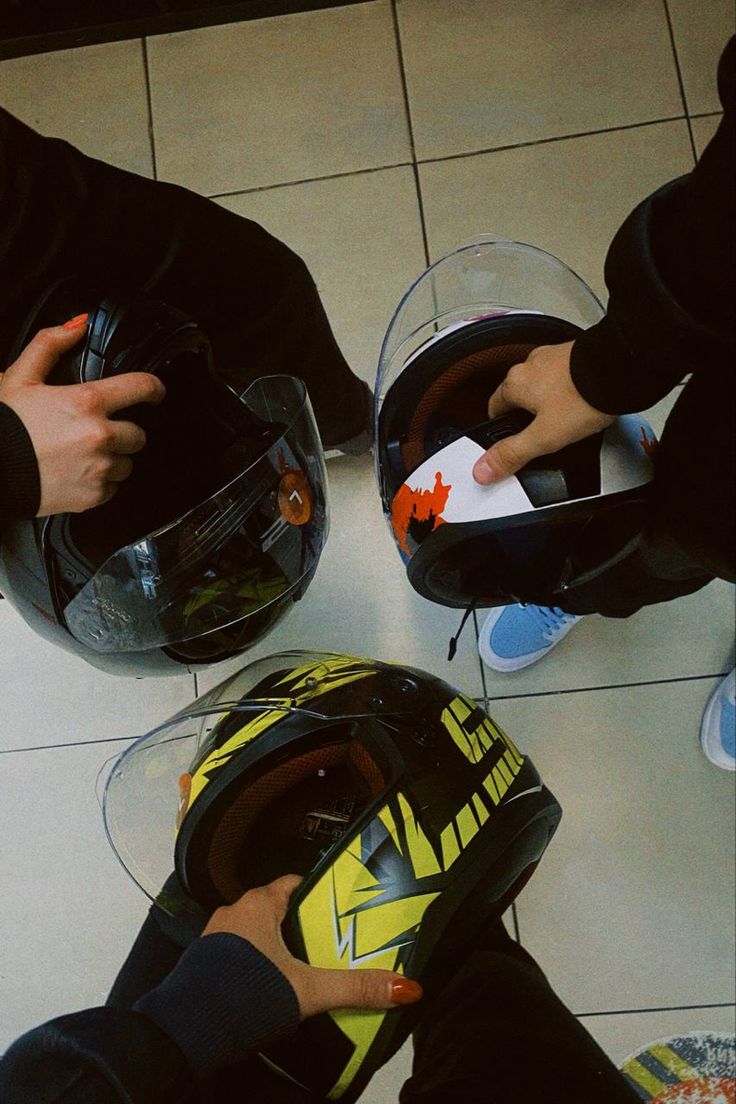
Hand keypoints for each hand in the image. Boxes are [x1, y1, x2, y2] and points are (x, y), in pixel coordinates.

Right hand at [0, 316, 164, 515]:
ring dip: (112, 459)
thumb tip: (78, 325)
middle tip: (95, 432)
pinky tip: (77, 473)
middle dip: (122, 432)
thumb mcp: (22, 377)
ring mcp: (99, 467)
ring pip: (127, 463)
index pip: (142, 387)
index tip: (155, 393)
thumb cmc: (5, 426)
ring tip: (81, 454)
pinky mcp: (94, 495)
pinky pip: (113, 488)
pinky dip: (100, 482)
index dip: (154, 388)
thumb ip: (51, 344)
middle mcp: (99, 435)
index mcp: (87, 402)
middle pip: (138, 433)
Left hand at [203, 875, 422, 1017]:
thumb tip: (407, 987)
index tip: (342, 912)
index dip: (321, 896)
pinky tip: (273, 986)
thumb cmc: (246, 995)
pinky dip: (258, 962)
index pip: (296, 884)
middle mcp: (236, 911)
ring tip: (307, 968)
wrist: (188, 1031)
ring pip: (259, 931)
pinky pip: (241, 951)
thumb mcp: (309, 990)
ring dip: (279, 946)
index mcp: (260, 903)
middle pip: (279, 909)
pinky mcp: (206, 960)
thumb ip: (356, 988)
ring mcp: (217, 935)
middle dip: (303, 926)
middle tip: (331, 945)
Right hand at [472, 341, 614, 483]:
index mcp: (515, 384)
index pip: (494, 407)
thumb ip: (512, 454)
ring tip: (566, 419)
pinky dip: (569, 387)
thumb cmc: (583, 398)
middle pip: (519, 395)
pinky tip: (582, 402)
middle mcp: (530, 365)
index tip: (509, 440)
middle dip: (527, 414)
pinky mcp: (576, 353)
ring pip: (542, 383)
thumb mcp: (544, 437)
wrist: (620, 368)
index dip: (501, 427)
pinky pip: (564, 374)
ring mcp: (553, 356)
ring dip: (549, 398)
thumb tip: (482, 470)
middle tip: (542, 434)